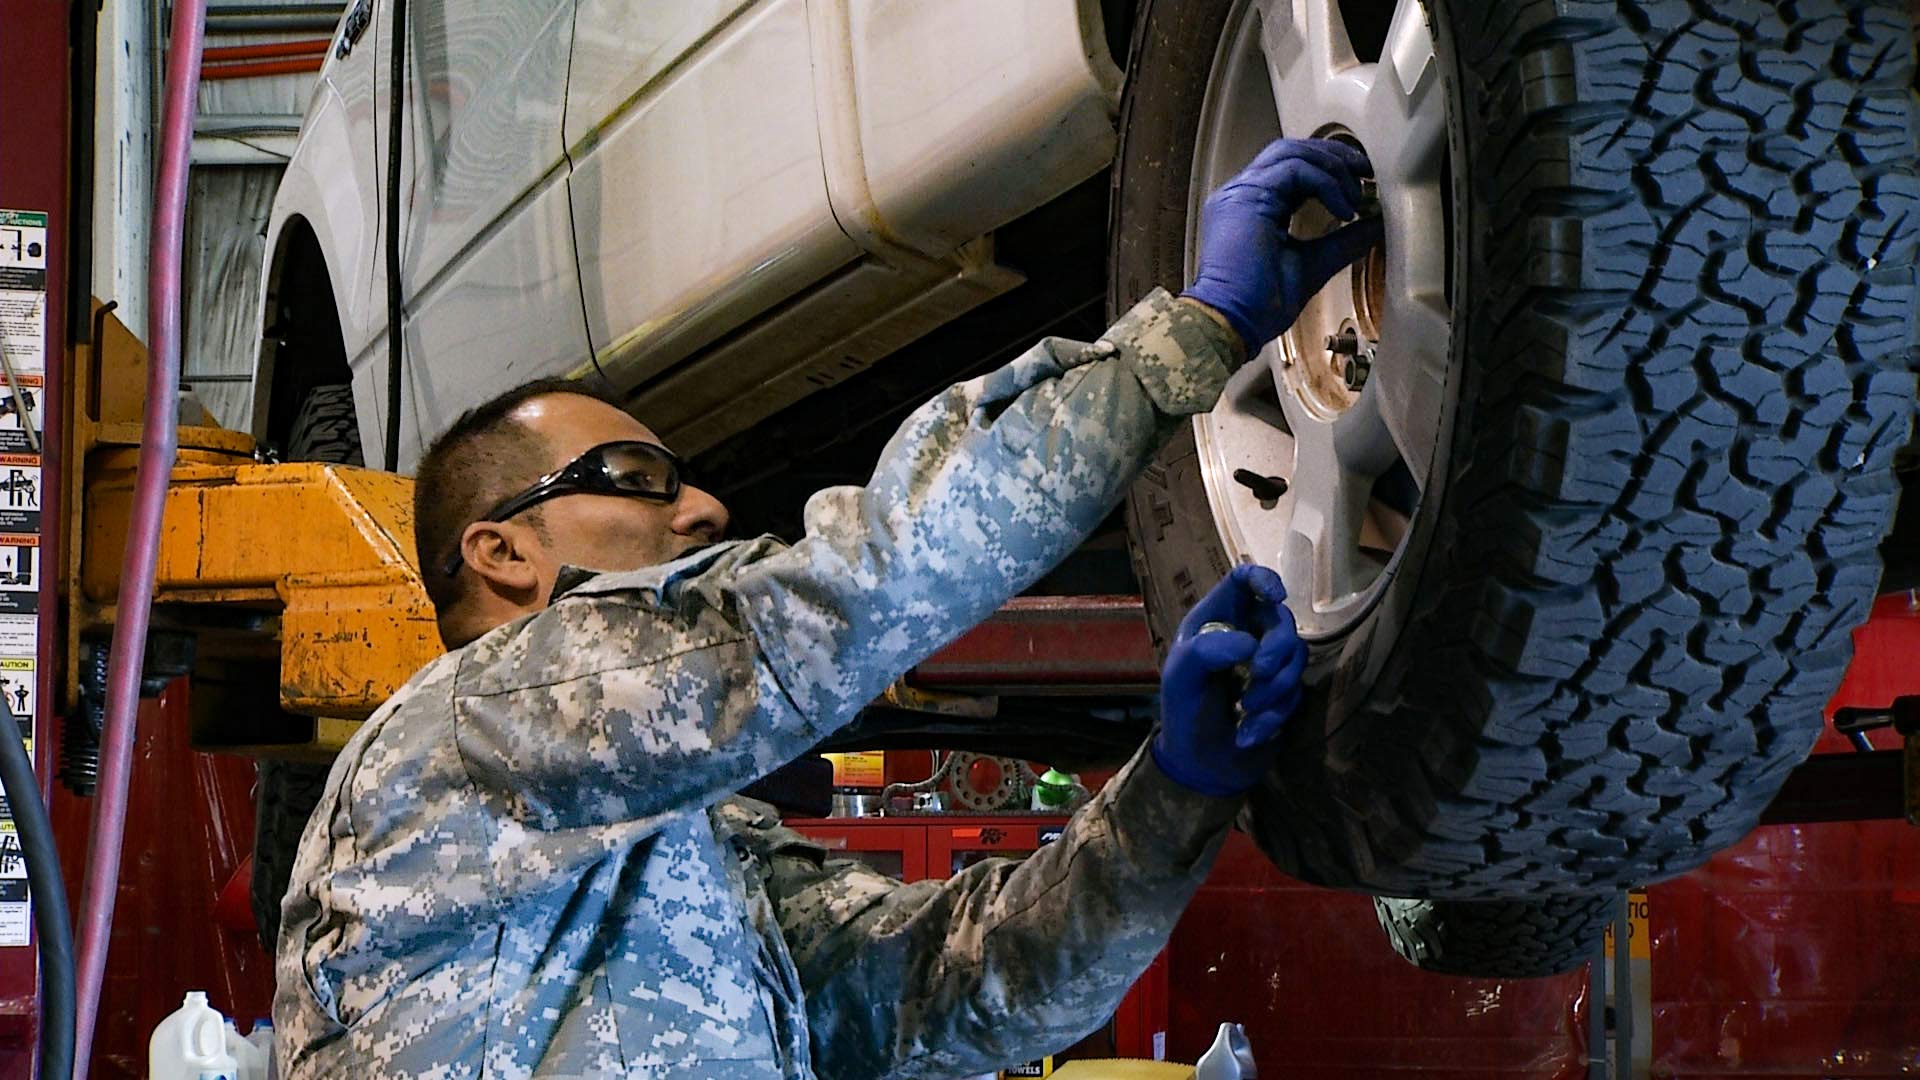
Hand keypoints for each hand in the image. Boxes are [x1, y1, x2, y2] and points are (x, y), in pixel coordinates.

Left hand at [1150, 564, 1308, 797]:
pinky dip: (1272, 715)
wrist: (1200, 764)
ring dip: (1273, 687)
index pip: (1242, 581)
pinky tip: (1246, 733)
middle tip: (1258, 672)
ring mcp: (1267, 664)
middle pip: (1281, 620)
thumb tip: (1249, 643)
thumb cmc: (1184, 711)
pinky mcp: (1283, 693)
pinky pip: (1295, 693)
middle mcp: (1246, 634)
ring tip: (1244, 709)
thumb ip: (1206, 650)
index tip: (1276, 596)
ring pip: (1296, 656)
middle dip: (1275, 647)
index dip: (1262, 578)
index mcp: (1217, 620)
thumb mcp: (1181, 677)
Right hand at [1181, 137, 1384, 354]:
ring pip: (1291, 152)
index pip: (1290, 169)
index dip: (1328, 168)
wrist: (1235, 322)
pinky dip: (1326, 183)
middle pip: (1290, 150)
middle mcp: (1240, 194)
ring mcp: (1240, 193)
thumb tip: (1376, 225)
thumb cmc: (1261, 304)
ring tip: (1355, 193)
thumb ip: (1344, 241)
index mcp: (1250, 207)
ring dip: (1331, 167)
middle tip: (1365, 171)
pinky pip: (1295, 170)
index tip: (1360, 181)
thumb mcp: (1315, 263)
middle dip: (1333, 156)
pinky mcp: (1247, 197)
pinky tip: (1343, 209)